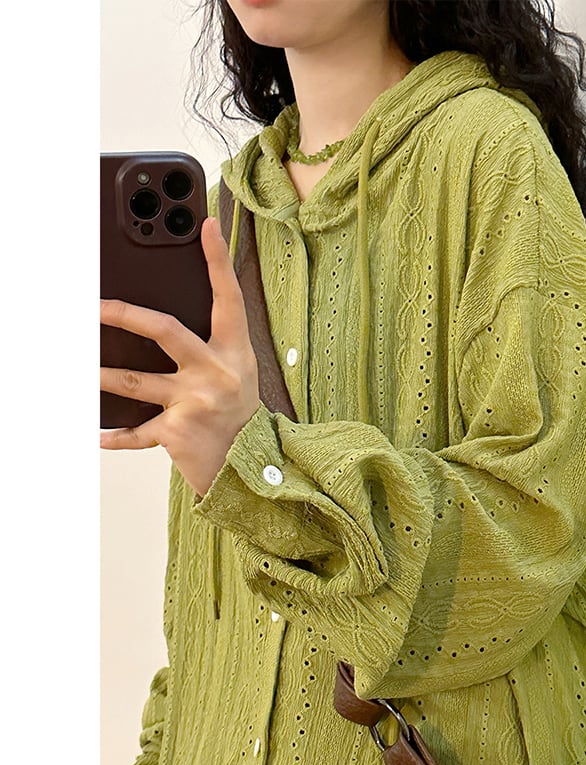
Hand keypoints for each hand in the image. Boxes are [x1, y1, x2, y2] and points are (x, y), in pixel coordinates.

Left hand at [100, 217, 260, 496]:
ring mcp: (196, 401)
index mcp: (234, 351)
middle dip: (124, 315)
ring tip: (81, 370)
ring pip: (136, 381)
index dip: (218, 259)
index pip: (227, 297)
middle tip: (94, 307)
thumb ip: (208, 346)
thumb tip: (160, 323)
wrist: (249, 463)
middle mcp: (216, 372)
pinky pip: (138, 431)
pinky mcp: (178, 431)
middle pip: (165, 331)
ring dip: (103, 376)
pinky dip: (117, 436)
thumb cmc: (238, 411)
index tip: (206, 225)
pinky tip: (97, 434)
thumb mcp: (234, 372)